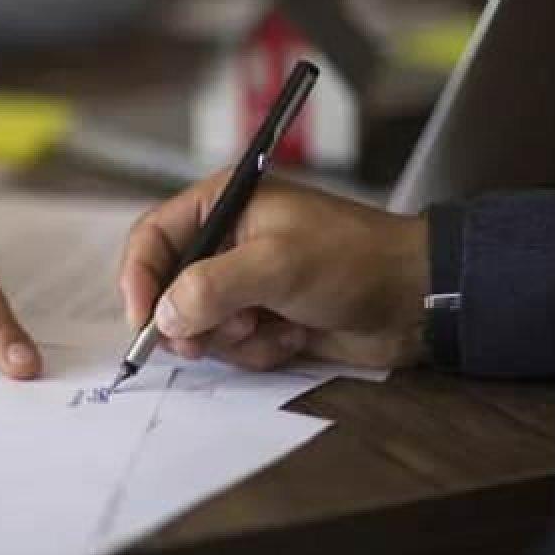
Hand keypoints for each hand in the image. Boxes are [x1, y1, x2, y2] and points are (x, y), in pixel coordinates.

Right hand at [119, 173, 428, 370]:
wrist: (415, 300)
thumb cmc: (354, 260)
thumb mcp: (276, 265)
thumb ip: (211, 287)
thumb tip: (164, 316)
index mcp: (225, 205)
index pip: (154, 237)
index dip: (139, 277)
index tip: (142, 318)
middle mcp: (227, 242)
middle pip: (169, 288)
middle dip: (191, 319)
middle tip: (209, 339)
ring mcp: (244, 284)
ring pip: (199, 325)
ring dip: (234, 337)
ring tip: (274, 326)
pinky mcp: (263, 318)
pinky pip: (232, 347)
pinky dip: (259, 350)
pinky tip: (294, 335)